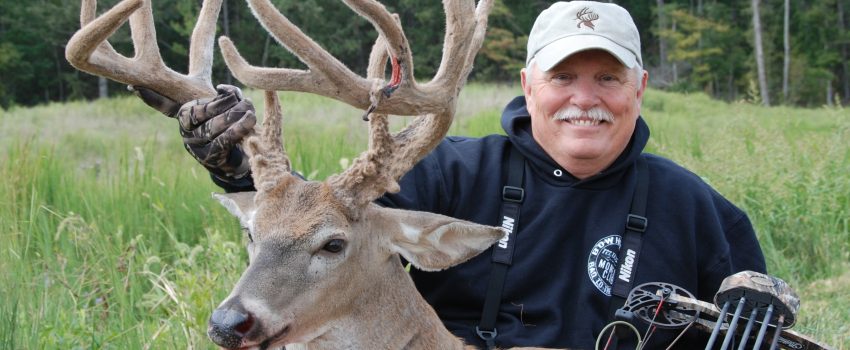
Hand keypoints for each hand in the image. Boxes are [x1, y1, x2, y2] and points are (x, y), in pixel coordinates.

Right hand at [129, 84, 256, 181]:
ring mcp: (196, 145)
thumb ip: (225, 95)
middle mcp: (185, 130)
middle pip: (201, 112)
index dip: (151, 97)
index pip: (165, 105)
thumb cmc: (229, 125)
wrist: (238, 155)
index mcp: (184, 115)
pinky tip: (249, 120)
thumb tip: (222, 89)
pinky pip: (225, 140)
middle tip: (243, 100)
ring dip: (235, 116)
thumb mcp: (225, 107)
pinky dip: (239, 128)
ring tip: (249, 108)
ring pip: (213, 126)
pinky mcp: (210, 157)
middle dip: (225, 104)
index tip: (133, 86)